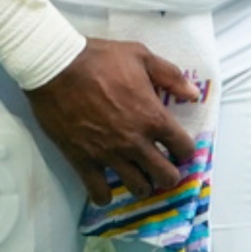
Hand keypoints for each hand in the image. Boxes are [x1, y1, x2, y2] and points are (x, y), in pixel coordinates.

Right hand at [23, 39, 199, 205]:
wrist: (57, 67)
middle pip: (165, 176)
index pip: (183, 148)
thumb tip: (193, 94)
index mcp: (152, 117)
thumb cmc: (99, 59)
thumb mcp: (141, 55)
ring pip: (138, 188)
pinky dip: (105, 195)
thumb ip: (171, 75)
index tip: (178, 148)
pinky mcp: (83, 161)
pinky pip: (99, 193)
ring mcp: (109, 155)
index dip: (184, 149)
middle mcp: (135, 142)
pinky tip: (106, 188)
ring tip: (137, 175)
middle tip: (161, 166)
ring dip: (142, 184)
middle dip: (168, 174)